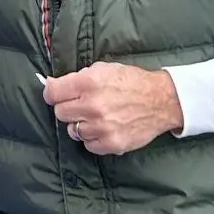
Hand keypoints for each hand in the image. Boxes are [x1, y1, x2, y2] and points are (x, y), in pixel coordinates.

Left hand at [42, 62, 184, 155]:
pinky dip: (93, 138)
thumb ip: (77, 77)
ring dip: (81, 124)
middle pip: (60, 113)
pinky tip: (103, 128)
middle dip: (68, 108)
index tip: (55, 95)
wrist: (162, 100)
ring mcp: (102, 127)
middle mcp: (93, 105)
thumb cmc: (131, 82)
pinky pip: (88, 145)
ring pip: (73, 131)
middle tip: (81, 105)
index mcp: (89, 83)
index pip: (52, 93)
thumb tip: (51, 84)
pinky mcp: (112, 143)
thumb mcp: (103, 68)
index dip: (52, 93)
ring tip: (96, 117)